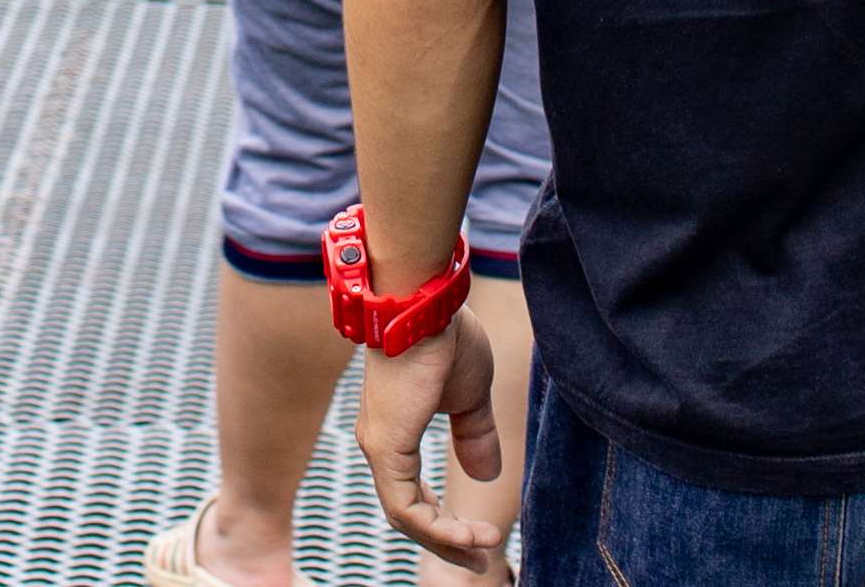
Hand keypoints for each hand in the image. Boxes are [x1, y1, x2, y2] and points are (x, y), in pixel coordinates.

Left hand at [351, 313, 508, 568]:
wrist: (428, 304)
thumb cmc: (445, 337)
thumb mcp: (470, 396)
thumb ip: (475, 435)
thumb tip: (486, 475)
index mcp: (395, 431)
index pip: (412, 492)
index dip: (444, 521)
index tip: (479, 536)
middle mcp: (380, 443)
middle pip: (408, 512)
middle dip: (446, 541)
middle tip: (482, 560)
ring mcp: (378, 446)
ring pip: (406, 516)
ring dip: (446, 539)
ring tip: (484, 546)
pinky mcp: (385, 446)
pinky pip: (405, 506)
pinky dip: (436, 527)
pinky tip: (468, 534)